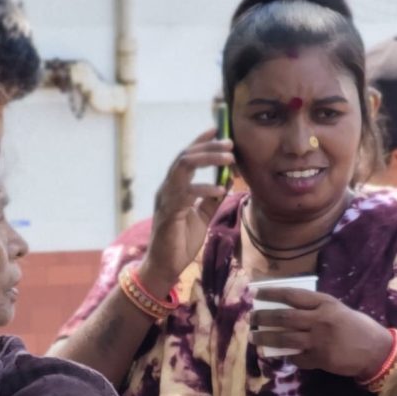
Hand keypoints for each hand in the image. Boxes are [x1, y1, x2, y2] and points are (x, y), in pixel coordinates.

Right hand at [142, 130, 235, 292]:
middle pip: (185, 156)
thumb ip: (211, 199)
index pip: (186, 157)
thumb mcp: (202, 217)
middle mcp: (167, 188)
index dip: (201, 141)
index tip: (218, 129)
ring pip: (183, 167)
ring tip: (228, 158)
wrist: (166, 266)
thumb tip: (226, 182)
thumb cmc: (180, 242)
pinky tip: (220, 189)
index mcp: (174, 187)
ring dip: (207, 159)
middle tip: (230, 143)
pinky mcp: (168, 212)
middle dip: (208, 147)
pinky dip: (204, 188)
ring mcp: (166, 198)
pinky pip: (186, 193)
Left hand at [250, 288, 392, 380]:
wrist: (377, 350)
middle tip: (252, 319)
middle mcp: (320, 319)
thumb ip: (318, 309)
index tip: (256, 294)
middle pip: (284, 317)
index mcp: (326, 303)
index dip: (272, 294)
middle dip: (264, 318)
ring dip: (266, 339)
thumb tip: (291, 310)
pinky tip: (279, 355)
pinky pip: (297, 358)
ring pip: (285, 339)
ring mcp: (319, 340)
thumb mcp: (340, 310)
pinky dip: (287, 356)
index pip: (292, 295)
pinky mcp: (320, 359)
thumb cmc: (359, 328)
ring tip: (254, 338)